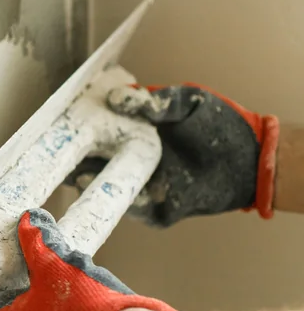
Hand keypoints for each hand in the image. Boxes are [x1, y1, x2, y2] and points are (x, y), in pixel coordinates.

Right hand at [67, 83, 278, 226]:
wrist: (253, 161)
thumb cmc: (221, 125)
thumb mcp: (187, 101)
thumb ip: (153, 101)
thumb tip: (116, 100)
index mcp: (133, 133)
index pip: (95, 133)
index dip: (75, 132)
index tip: (58, 128)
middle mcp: (132, 160)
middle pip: (91, 163)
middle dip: (71, 163)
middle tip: (57, 157)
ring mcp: (143, 186)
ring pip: (107, 189)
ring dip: (90, 184)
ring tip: (78, 175)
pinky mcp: (158, 209)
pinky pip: (136, 208)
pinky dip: (125, 202)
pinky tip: (116, 190)